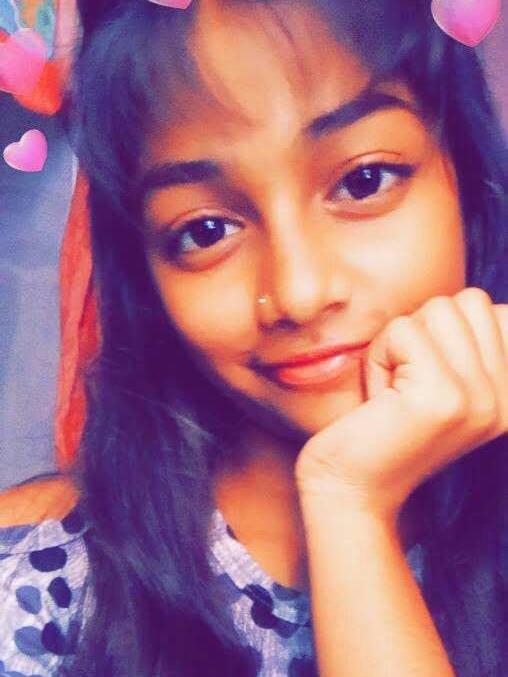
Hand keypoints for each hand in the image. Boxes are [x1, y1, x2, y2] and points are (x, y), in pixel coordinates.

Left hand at [295, 287, 507, 521]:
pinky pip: (403, 331)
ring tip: (393, 389)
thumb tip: (478, 303)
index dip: (446, 329)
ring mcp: (481, 399)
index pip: (497, 311)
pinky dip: (379, 356)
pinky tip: (378, 398)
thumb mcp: (439, 378)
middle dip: (421, 331)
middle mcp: (507, 399)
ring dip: (398, 342)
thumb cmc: (382, 423)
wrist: (350, 488)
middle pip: (469, 302)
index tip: (424, 377)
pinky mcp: (443, 399)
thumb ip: (468, 342)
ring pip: (438, 309)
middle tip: (404, 382)